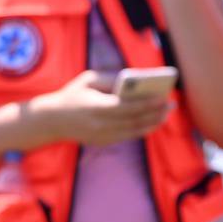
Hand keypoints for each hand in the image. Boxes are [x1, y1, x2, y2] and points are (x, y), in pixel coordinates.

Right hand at [27, 69, 171, 147]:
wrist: (52, 120)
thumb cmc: (72, 94)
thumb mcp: (89, 79)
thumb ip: (111, 79)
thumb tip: (134, 82)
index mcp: (96, 107)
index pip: (127, 107)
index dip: (146, 103)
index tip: (162, 97)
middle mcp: (100, 124)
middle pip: (134, 120)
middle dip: (154, 113)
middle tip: (170, 105)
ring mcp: (102, 136)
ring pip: (134, 131)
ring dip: (152, 123)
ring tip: (165, 115)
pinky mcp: (103, 142)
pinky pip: (127, 136)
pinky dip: (142, 130)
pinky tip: (152, 122)